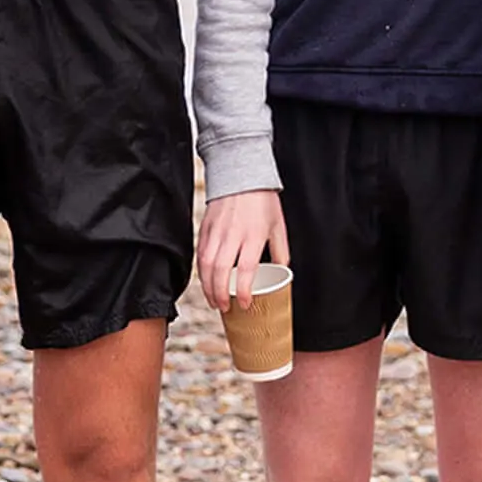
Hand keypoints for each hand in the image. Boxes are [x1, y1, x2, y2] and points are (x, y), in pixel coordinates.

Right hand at [198, 190, 288, 309]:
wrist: (240, 172)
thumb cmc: (262, 200)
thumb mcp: (278, 225)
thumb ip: (280, 250)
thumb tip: (281, 270)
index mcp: (254, 235)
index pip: (247, 269)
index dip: (244, 291)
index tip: (245, 304)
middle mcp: (233, 234)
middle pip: (222, 271)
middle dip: (220, 295)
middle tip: (224, 309)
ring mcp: (216, 231)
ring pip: (206, 265)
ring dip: (207, 287)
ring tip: (213, 300)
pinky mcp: (205, 227)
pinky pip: (200, 254)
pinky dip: (201, 271)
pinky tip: (205, 281)